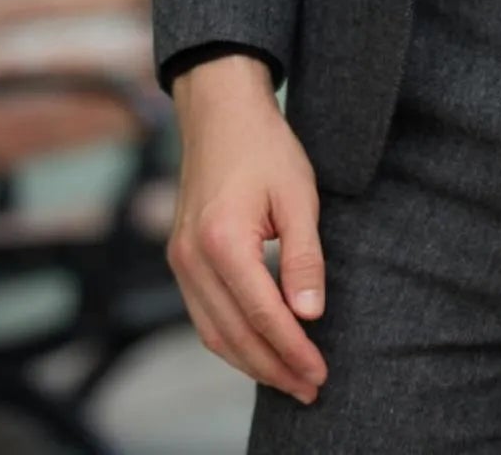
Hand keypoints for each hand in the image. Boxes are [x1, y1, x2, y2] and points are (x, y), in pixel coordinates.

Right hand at [167, 54, 328, 404]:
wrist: (220, 112)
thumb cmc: (265, 147)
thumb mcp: (298, 195)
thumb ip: (304, 256)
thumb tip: (309, 314)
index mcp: (223, 241)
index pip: (264, 315)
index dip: (293, 350)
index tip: (320, 373)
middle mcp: (192, 259)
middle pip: (234, 335)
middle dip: (273, 368)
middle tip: (309, 387)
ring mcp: (180, 261)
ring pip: (213, 333)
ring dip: (251, 362)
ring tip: (289, 378)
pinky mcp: (180, 258)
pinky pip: (202, 316)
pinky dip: (231, 339)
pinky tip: (259, 347)